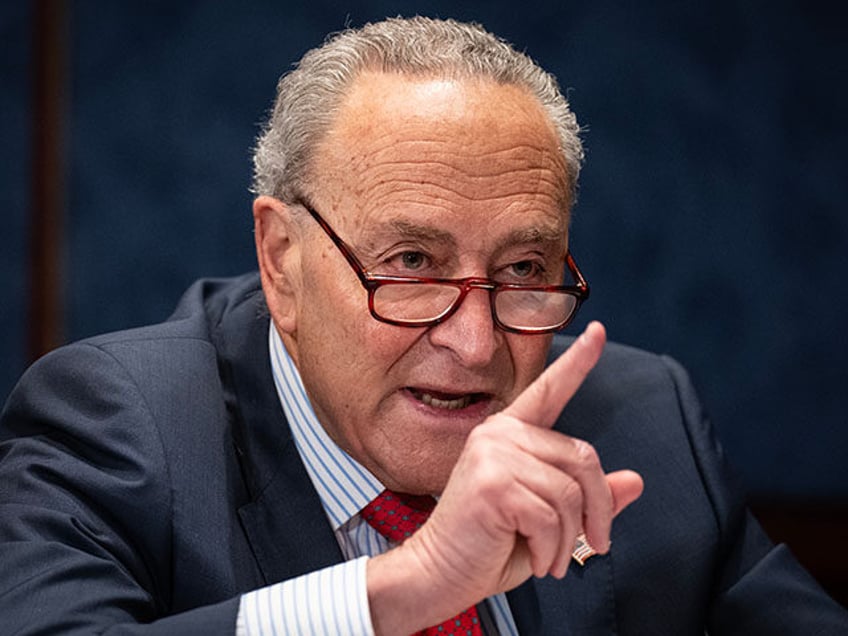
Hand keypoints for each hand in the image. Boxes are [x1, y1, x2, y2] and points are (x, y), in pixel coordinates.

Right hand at [367, 321, 643, 633]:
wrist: (440, 574)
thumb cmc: (489, 547)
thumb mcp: (549, 521)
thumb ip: (587, 497)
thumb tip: (636, 480)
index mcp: (510, 433)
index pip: (549, 390)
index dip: (578, 361)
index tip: (599, 331)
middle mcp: (500, 432)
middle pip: (584, 459)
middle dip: (598, 511)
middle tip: (593, 545)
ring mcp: (493, 453)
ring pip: (571, 494)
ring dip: (570, 539)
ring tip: (551, 558)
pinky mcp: (492, 482)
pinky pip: (552, 517)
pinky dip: (553, 550)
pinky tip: (536, 560)